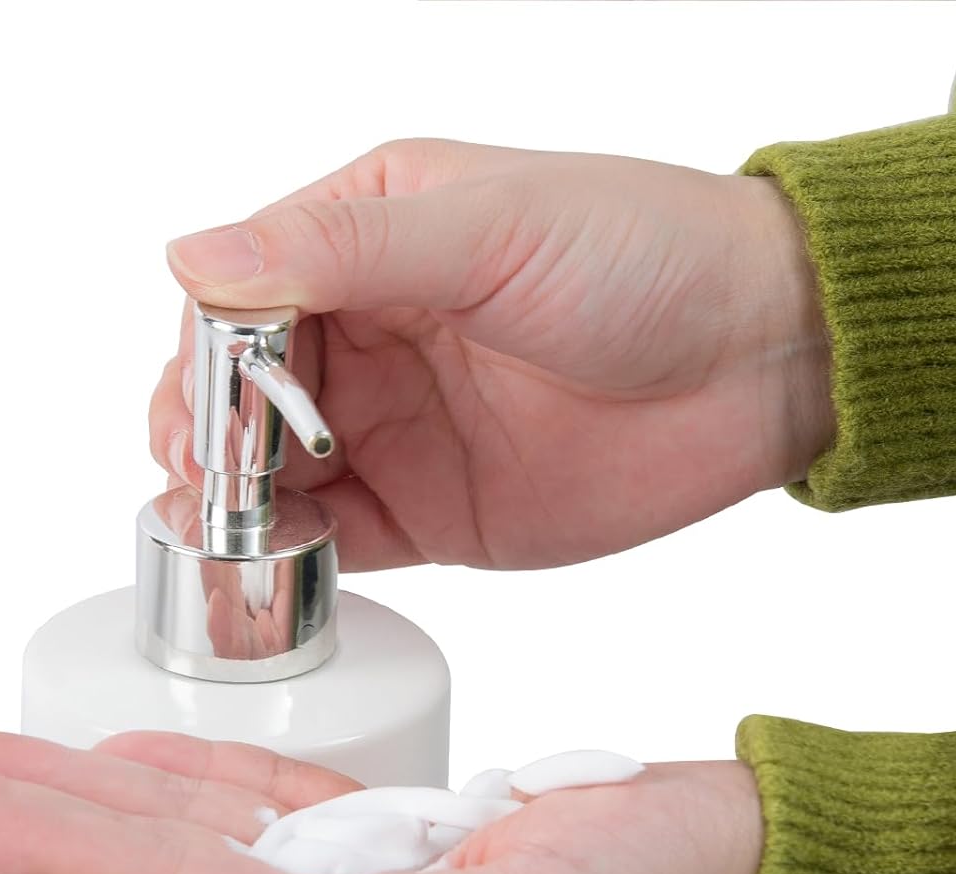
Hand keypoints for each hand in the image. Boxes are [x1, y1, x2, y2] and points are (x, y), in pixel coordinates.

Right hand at [152, 138, 834, 571]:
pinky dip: (297, 555)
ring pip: (277, 474)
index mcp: (368, 239)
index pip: (241, 299)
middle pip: (241, 396)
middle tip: (202, 482)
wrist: (761, 359)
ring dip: (239, 505)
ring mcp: (398, 429)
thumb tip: (194, 257)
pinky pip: (341, 540)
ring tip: (220, 531)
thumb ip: (340, 252)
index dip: (204, 357)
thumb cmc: (645, 255)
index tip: (197, 410)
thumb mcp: (487, 230)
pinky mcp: (434, 512)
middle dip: (209, 439)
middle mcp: (371, 335)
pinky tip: (274, 562)